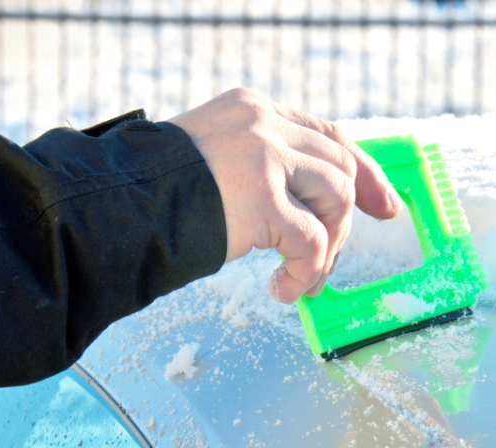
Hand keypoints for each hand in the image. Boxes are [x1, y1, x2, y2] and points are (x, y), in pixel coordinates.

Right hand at [169, 88, 402, 303]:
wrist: (112, 207)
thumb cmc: (154, 196)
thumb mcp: (214, 161)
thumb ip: (260, 166)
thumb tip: (311, 205)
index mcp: (252, 110)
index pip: (327, 135)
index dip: (363, 172)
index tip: (384, 205)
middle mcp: (262, 124)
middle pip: (339, 167)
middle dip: (345, 221)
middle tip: (329, 262)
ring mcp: (263, 157)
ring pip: (335, 199)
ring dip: (327, 249)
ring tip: (301, 278)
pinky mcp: (261, 199)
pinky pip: (311, 243)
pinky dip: (306, 272)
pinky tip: (282, 290)